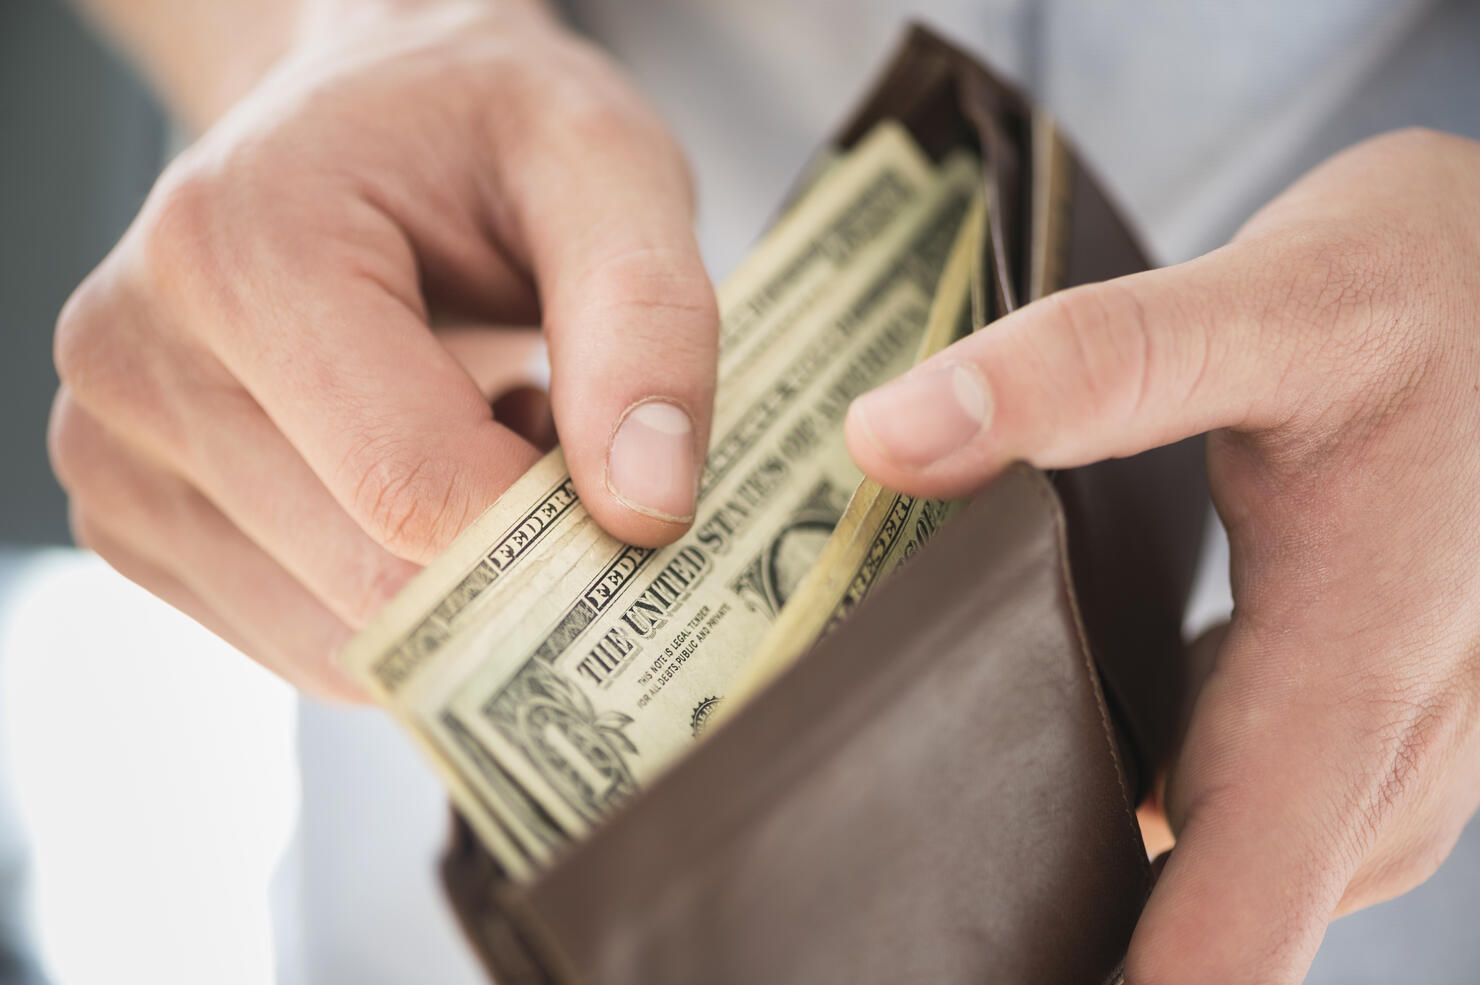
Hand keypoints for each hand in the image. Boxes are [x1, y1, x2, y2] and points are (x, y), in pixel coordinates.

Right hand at [49, 0, 717, 698]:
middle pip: (373, 584)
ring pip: (340, 641)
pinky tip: (409, 479)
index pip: (414, 490)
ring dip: (450, 580)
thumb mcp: (603, 164)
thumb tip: (646, 508)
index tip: (628, 490)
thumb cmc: (476, 130)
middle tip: (547, 432)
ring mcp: (113, 452)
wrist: (360, 120)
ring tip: (474, 433)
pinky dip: (390, 598)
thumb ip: (647, 320)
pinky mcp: (133, 518)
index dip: (554, 530)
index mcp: (239, 250)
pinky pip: (304, 644)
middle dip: (507, 556)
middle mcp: (135, 359)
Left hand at [846, 128, 1479, 981]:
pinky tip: (1101, 776)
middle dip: (1106, 954)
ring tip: (995, 887)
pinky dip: (1192, 817)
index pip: (1239, 920)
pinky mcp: (1383, 695)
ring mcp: (1404, 726)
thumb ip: (1087, 367)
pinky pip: (1284, 805)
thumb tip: (889, 437)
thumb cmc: (1425, 284)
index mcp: (1356, 674)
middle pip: (1238, 920)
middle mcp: (1397, 736)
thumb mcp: (1264, 303)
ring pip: (1266, 868)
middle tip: (941, 935)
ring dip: (1152, 897)